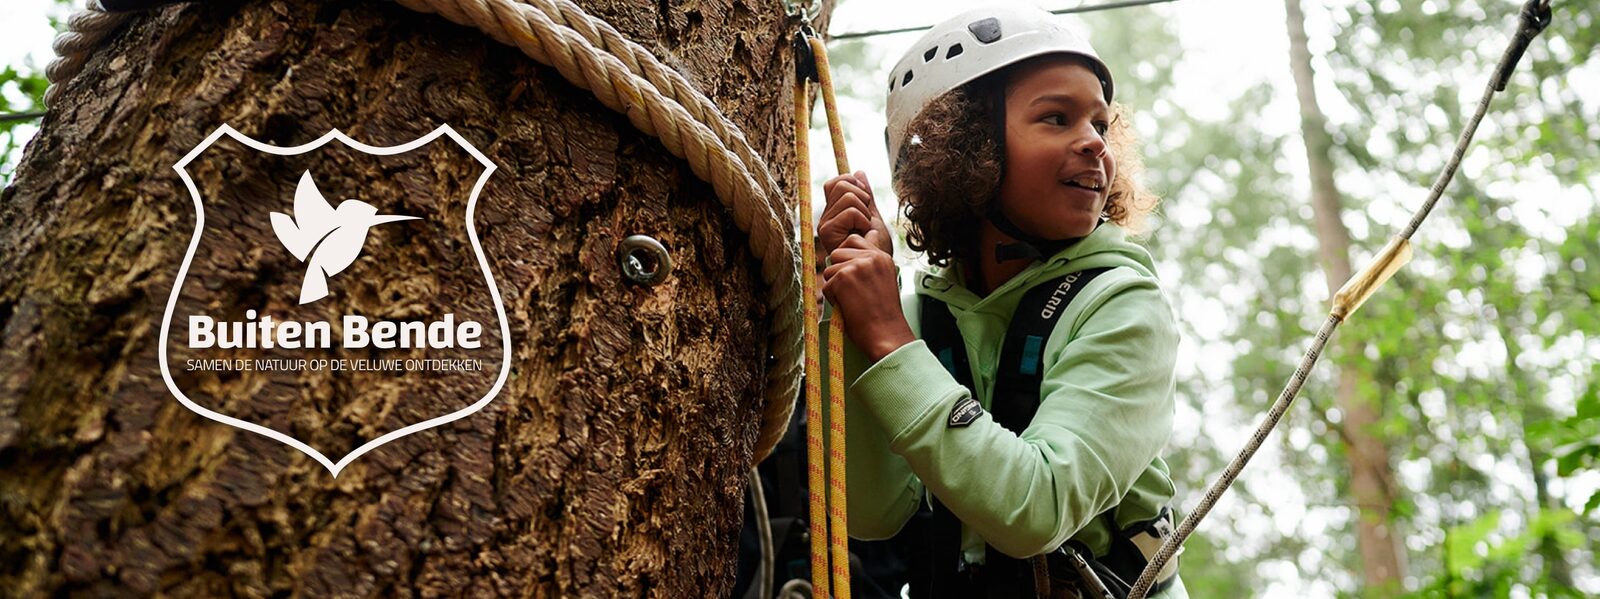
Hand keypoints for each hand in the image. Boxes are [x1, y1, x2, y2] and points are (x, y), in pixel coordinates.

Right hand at [819, 171, 892, 256]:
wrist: (875, 269)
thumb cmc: (875, 248)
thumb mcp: (873, 216)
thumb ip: (865, 196)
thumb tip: (859, 172)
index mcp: (835, 212)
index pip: (836, 182)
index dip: (853, 183)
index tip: (865, 201)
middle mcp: (827, 217)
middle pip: (841, 183)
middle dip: (862, 196)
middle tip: (866, 219)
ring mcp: (825, 224)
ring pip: (847, 195)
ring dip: (864, 211)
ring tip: (865, 229)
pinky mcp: (827, 231)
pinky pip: (850, 210)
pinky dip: (863, 220)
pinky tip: (862, 235)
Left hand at [822, 230, 914, 362]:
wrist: (887, 335)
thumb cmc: (883, 313)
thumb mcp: (884, 278)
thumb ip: (872, 259)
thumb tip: (871, 233)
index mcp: (882, 256)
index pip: (854, 240)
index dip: (848, 258)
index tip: (855, 278)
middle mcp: (871, 257)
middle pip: (837, 253)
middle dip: (840, 273)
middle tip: (855, 293)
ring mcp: (857, 265)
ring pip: (830, 270)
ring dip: (836, 287)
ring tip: (854, 302)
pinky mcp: (844, 278)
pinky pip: (826, 286)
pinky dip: (833, 300)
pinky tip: (850, 308)